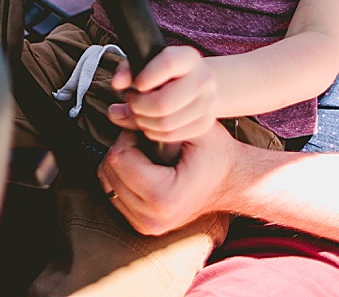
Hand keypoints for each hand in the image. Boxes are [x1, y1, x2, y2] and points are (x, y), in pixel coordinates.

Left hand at [97, 125, 237, 235]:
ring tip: (148, 153)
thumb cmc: (216, 152)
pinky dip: (123, 175)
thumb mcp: (194, 128)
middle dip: (124, 147)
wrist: (232, 182)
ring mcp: (146, 225)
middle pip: (109, 169)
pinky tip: (145, 167)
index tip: (149, 129)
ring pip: (107, 181)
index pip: (119, 157)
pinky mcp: (143, 226)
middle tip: (148, 138)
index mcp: (164, 197)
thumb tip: (115, 112)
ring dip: (122, 161)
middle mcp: (152, 218)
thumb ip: (155, 118)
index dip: (130, 134)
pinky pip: (113, 193)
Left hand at [108, 45, 218, 141]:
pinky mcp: (203, 124)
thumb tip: (117, 83)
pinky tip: (148, 121)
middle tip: (132, 100)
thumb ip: (128, 70)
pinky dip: (152, 132)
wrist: (198, 82)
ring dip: (142, 121)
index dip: (148, 76)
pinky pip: (170, 135)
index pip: (168, 63)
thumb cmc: (165, 71)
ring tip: (138, 111)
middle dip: (138, 106)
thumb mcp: (147, 63)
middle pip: (163, 103)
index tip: (138, 84)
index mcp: (188, 57)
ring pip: (165, 123)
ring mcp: (207, 104)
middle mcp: (203, 79)